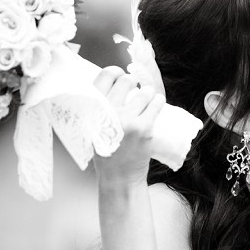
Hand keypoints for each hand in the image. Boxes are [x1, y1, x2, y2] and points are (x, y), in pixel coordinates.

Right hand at [93, 66, 165, 188]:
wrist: (119, 177)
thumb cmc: (107, 152)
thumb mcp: (91, 128)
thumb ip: (97, 107)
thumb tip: (111, 81)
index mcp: (92, 110)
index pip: (103, 77)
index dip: (114, 72)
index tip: (119, 74)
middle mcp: (107, 113)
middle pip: (126, 80)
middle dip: (132, 83)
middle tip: (134, 91)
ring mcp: (127, 120)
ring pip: (144, 91)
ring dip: (147, 93)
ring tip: (145, 102)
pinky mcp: (144, 128)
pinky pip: (156, 102)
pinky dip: (158, 101)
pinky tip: (155, 104)